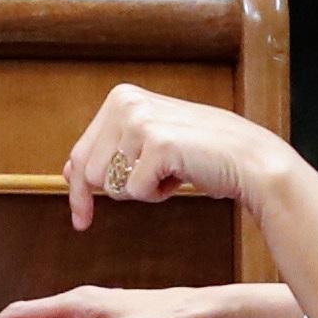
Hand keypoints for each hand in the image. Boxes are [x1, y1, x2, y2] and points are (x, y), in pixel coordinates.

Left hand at [62, 84, 295, 229]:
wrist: (249, 160)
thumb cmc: (199, 155)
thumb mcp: (147, 145)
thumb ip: (109, 152)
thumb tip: (68, 170)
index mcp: (120, 97)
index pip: (79, 155)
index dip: (79, 193)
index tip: (82, 220)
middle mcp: (125, 102)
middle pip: (90, 174)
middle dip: (118, 191)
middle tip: (156, 181)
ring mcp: (140, 120)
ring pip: (111, 185)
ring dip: (142, 190)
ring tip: (171, 172)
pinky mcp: (158, 143)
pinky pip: (135, 192)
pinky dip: (158, 194)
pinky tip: (182, 175)